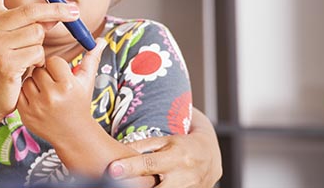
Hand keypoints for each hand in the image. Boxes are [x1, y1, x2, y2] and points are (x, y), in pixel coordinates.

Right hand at [0, 0, 79, 119]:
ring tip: (26, 59)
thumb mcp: (13, 41)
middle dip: (58, 10)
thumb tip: (56, 13)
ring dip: (40, 47)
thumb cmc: (4, 66)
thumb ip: (30, 24)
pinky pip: (37, 53)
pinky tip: (25, 70)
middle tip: (76, 11)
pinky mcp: (5, 62)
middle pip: (31, 10)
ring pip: (37, 34)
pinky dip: (38, 62)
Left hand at [18, 38, 105, 142]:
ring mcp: (37, 106)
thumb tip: (100, 40)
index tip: (62, 75)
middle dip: (45, 74)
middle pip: (39, 69)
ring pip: (28, 79)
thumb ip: (92, 58)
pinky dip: (26, 93)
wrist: (73, 134)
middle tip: (53, 84)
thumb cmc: (80, 103)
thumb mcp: (87, 81)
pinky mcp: (25, 114)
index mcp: (68, 86)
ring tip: (46, 92)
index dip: (57, 66)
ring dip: (35, 83)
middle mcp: (52, 96)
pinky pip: (20, 92)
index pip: (53, 61)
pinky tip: (37, 99)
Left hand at [107, 108, 221, 187]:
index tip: (113, 169)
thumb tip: (118, 148)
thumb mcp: (164, 140)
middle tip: (117, 183)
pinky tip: (150, 186)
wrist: (210, 157)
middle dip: (137, 186)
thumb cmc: (182, 145)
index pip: (149, 164)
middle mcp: (183, 176)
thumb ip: (143, 145)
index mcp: (176, 157)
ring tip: (127, 185)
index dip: (130, 167)